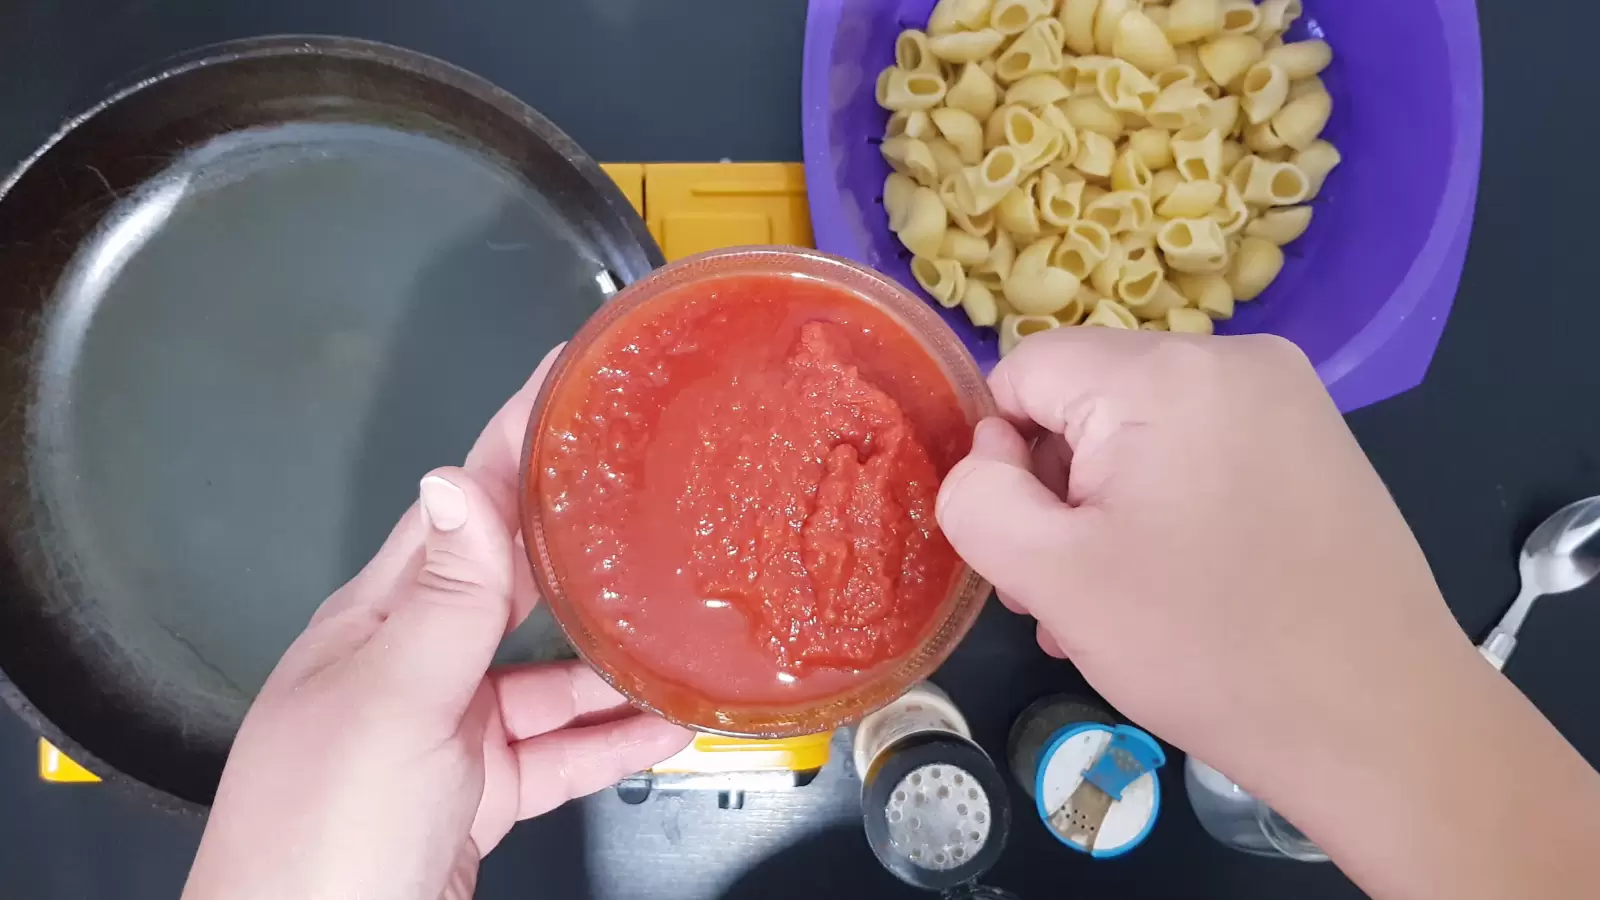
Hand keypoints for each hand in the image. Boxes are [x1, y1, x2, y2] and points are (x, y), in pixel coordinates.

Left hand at [184, 347, 690, 899]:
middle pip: (513, 584)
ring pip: (550, 675)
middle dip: (578, 538)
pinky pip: (561, 753)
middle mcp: (416, 664)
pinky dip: (612, 739)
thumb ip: (441, 601)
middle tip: (652, 488)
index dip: (514, 438)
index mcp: (381, 622)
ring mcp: (449, 732)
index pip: (460, 507)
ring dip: (613, 656)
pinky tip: (666, 724)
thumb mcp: (391, 705)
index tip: (570, 373)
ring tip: (684, 626)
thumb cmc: (323, 833)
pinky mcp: (480, 794)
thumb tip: (459, 479)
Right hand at [935, 329, 1599, 899]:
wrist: (1380, 721)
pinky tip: (1180, 587)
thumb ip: (978, 498)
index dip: (1003, 458)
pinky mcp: (1317, 442)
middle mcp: (1233, 357)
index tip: (1035, 546)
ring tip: (1119, 606)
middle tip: (1070, 593)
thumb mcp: (1052, 578)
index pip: (1024, 371)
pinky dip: (1171, 507)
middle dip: (1059, 491)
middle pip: (1087, 399)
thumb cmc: (1207, 648)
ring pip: (1143, 432)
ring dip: (1109, 510)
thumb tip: (989, 457)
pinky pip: (1203, 449)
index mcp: (1164, 372)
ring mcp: (1287, 397)